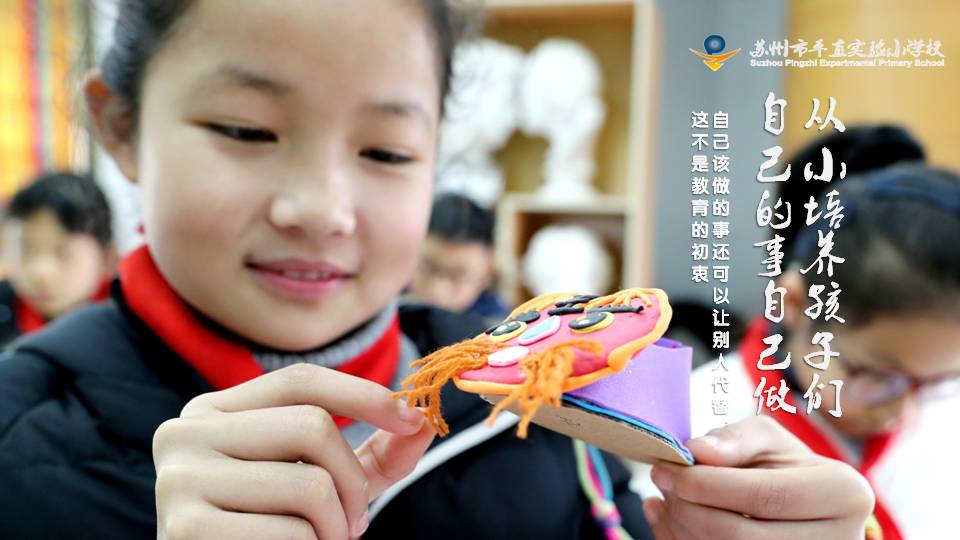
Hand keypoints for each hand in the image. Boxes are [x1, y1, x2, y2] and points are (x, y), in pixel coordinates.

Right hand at [153, 364, 434, 539]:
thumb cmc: (271, 529)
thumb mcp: (326, 483)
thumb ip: (374, 454)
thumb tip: (426, 421)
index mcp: (212, 412)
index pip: (299, 381)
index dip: (363, 394)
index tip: (411, 418)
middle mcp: (184, 433)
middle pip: (312, 427)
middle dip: (353, 483)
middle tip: (355, 523)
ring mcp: (179, 480)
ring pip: (308, 485)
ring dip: (336, 527)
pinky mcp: (185, 529)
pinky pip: (289, 532)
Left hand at [642, 415, 874, 539]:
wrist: (801, 507)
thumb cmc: (782, 468)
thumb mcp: (767, 439)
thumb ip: (734, 439)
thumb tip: (698, 451)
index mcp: (843, 494)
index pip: (764, 496)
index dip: (707, 485)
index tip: (666, 470)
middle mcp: (840, 539)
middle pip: (742, 536)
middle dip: (688, 510)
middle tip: (662, 485)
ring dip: (682, 530)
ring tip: (666, 502)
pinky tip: (672, 523)